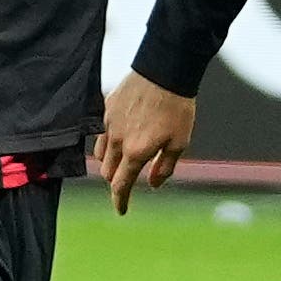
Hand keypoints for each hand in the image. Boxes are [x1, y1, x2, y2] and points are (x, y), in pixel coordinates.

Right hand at [90, 72, 197, 210]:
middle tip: (127, 183)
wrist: (165, 70)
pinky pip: (103, 131)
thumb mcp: (179, 142)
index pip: (121, 184)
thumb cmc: (177, 107)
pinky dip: (110, 141)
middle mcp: (117, 140)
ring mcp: (109, 122)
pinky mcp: (107, 107)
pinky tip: (122, 135)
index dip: (120, 200)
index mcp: (136, 152)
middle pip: (107, 171)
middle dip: (116, 181)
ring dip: (109, 163)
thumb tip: (153, 184)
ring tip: (122, 162)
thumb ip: (164, 167)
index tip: (121, 210)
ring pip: (101, 152)